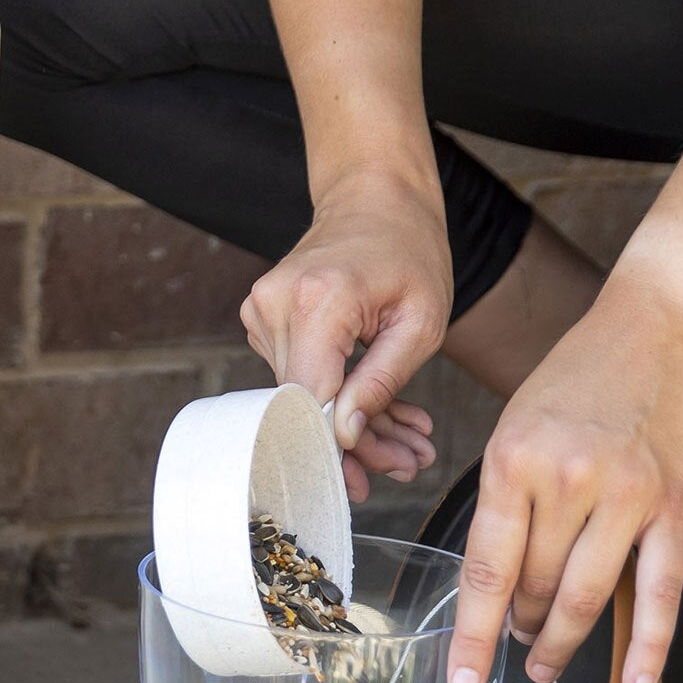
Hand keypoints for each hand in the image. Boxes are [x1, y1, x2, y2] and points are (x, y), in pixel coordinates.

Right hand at [240, 166, 451, 499]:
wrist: (375, 200)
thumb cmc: (408, 252)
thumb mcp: (421, 322)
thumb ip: (381, 381)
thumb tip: (345, 435)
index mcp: (319, 299)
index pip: (311, 396)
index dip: (335, 446)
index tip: (363, 482)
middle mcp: (276, 303)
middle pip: (305, 402)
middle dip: (357, 442)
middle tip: (407, 462)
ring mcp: (261, 309)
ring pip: (301, 395)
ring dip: (353, 422)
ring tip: (406, 438)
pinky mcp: (261, 317)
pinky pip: (297, 374)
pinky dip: (336, 395)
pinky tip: (376, 407)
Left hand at [447, 271, 682, 682]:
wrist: (658, 330)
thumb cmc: (577, 379)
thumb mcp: (515, 427)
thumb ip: (506, 501)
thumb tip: (499, 580)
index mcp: (512, 461)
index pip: (486, 569)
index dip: (471, 634)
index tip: (462, 682)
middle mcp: (567, 482)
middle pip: (537, 587)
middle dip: (519, 626)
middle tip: (512, 643)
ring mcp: (627, 498)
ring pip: (588, 597)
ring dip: (563, 638)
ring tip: (544, 659)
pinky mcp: (675, 508)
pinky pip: (661, 592)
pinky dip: (650, 645)